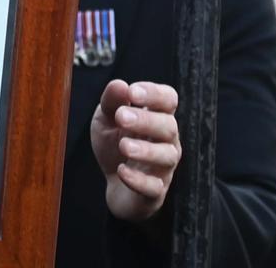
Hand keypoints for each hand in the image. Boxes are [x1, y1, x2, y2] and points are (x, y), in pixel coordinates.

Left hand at [89, 79, 181, 222]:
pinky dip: (139, 179)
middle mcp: (166, 140)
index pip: (168, 99)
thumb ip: (111, 102)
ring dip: (146, 150)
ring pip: (167, 156)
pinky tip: (122, 171)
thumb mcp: (106, 120)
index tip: (132, 92)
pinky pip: (154, 187)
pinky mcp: (155, 191)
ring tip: (124, 146)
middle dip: (147, 120)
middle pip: (169, 126)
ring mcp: (164, 167)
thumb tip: (120, 84)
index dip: (154, 94)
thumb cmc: (115, 145)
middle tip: (122, 117)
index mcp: (157, 117)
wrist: (114, 184)